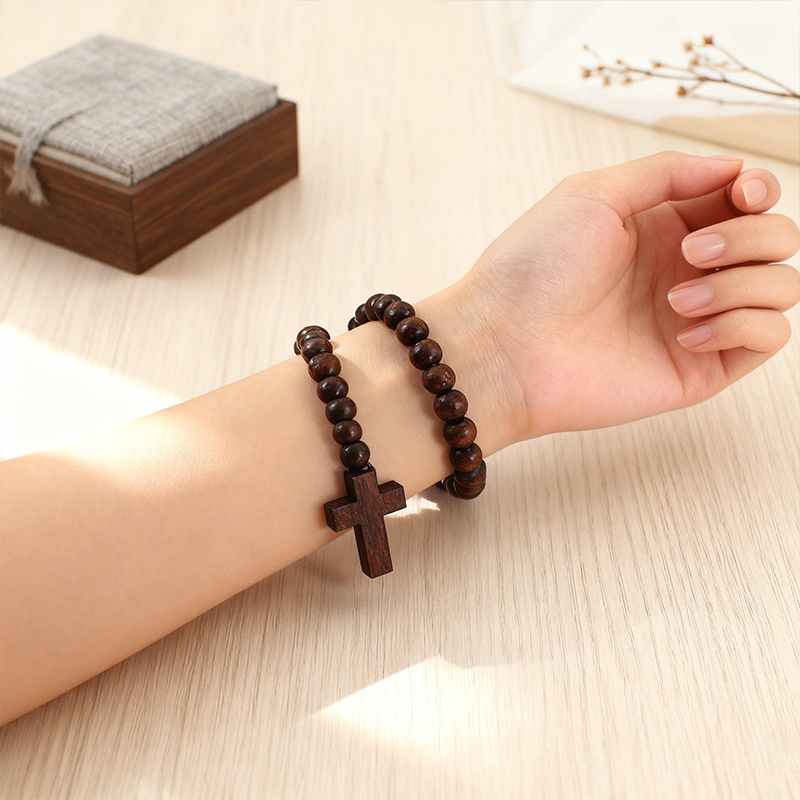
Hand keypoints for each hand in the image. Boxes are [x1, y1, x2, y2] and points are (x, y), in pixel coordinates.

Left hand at [461, 151, 799, 439]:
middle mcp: (685, 269)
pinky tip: (685, 331)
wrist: (504, 345)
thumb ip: (667, 172)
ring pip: (783, 286)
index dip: (758, 190)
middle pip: (777, 239)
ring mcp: (697, 318)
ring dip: (744, 282)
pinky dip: (742, 324)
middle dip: (750, 236)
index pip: (745, 199)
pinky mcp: (700, 366)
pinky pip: (769, 337)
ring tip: (676, 298)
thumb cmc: (534, 268)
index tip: (741, 194)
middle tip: (690, 253)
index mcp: (663, 225)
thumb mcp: (594, 194)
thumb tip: (733, 166)